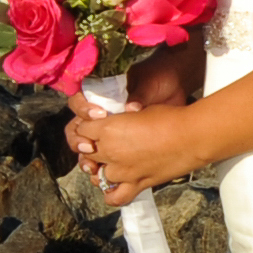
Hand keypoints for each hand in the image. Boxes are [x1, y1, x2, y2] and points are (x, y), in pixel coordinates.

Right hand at [63, 30, 204, 176]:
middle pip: (76, 129)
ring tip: (92, 167)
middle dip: (78, 140)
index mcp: (101, 94)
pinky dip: (102, 169)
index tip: (100, 115)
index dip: (83, 109)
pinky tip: (104, 175)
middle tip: (90, 147)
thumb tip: (132, 108)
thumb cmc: (157, 78)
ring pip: (86, 148)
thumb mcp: (147, 82)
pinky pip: (105, 159)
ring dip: (85, 159)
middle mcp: (100, 114)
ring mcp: (110, 130)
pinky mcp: (122, 144)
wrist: (176, 85)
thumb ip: (138, 94)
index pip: (78, 103)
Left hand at [76, 102, 199, 204]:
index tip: (94, 124)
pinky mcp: (136, 185)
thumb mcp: (142, 108)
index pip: (82, 129)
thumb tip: (120, 119)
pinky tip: (116, 184)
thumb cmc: (170, 117)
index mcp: (108, 128)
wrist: (191, 136)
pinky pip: (114, 196)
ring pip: (97, 175)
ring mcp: (122, 171)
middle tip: (104, 140)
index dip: (87, 126)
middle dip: (92, 146)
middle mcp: (110, 152)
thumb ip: (124, 117)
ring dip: (101, 168)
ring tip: (111, 160)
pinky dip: (111, 192)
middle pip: (87, 152)